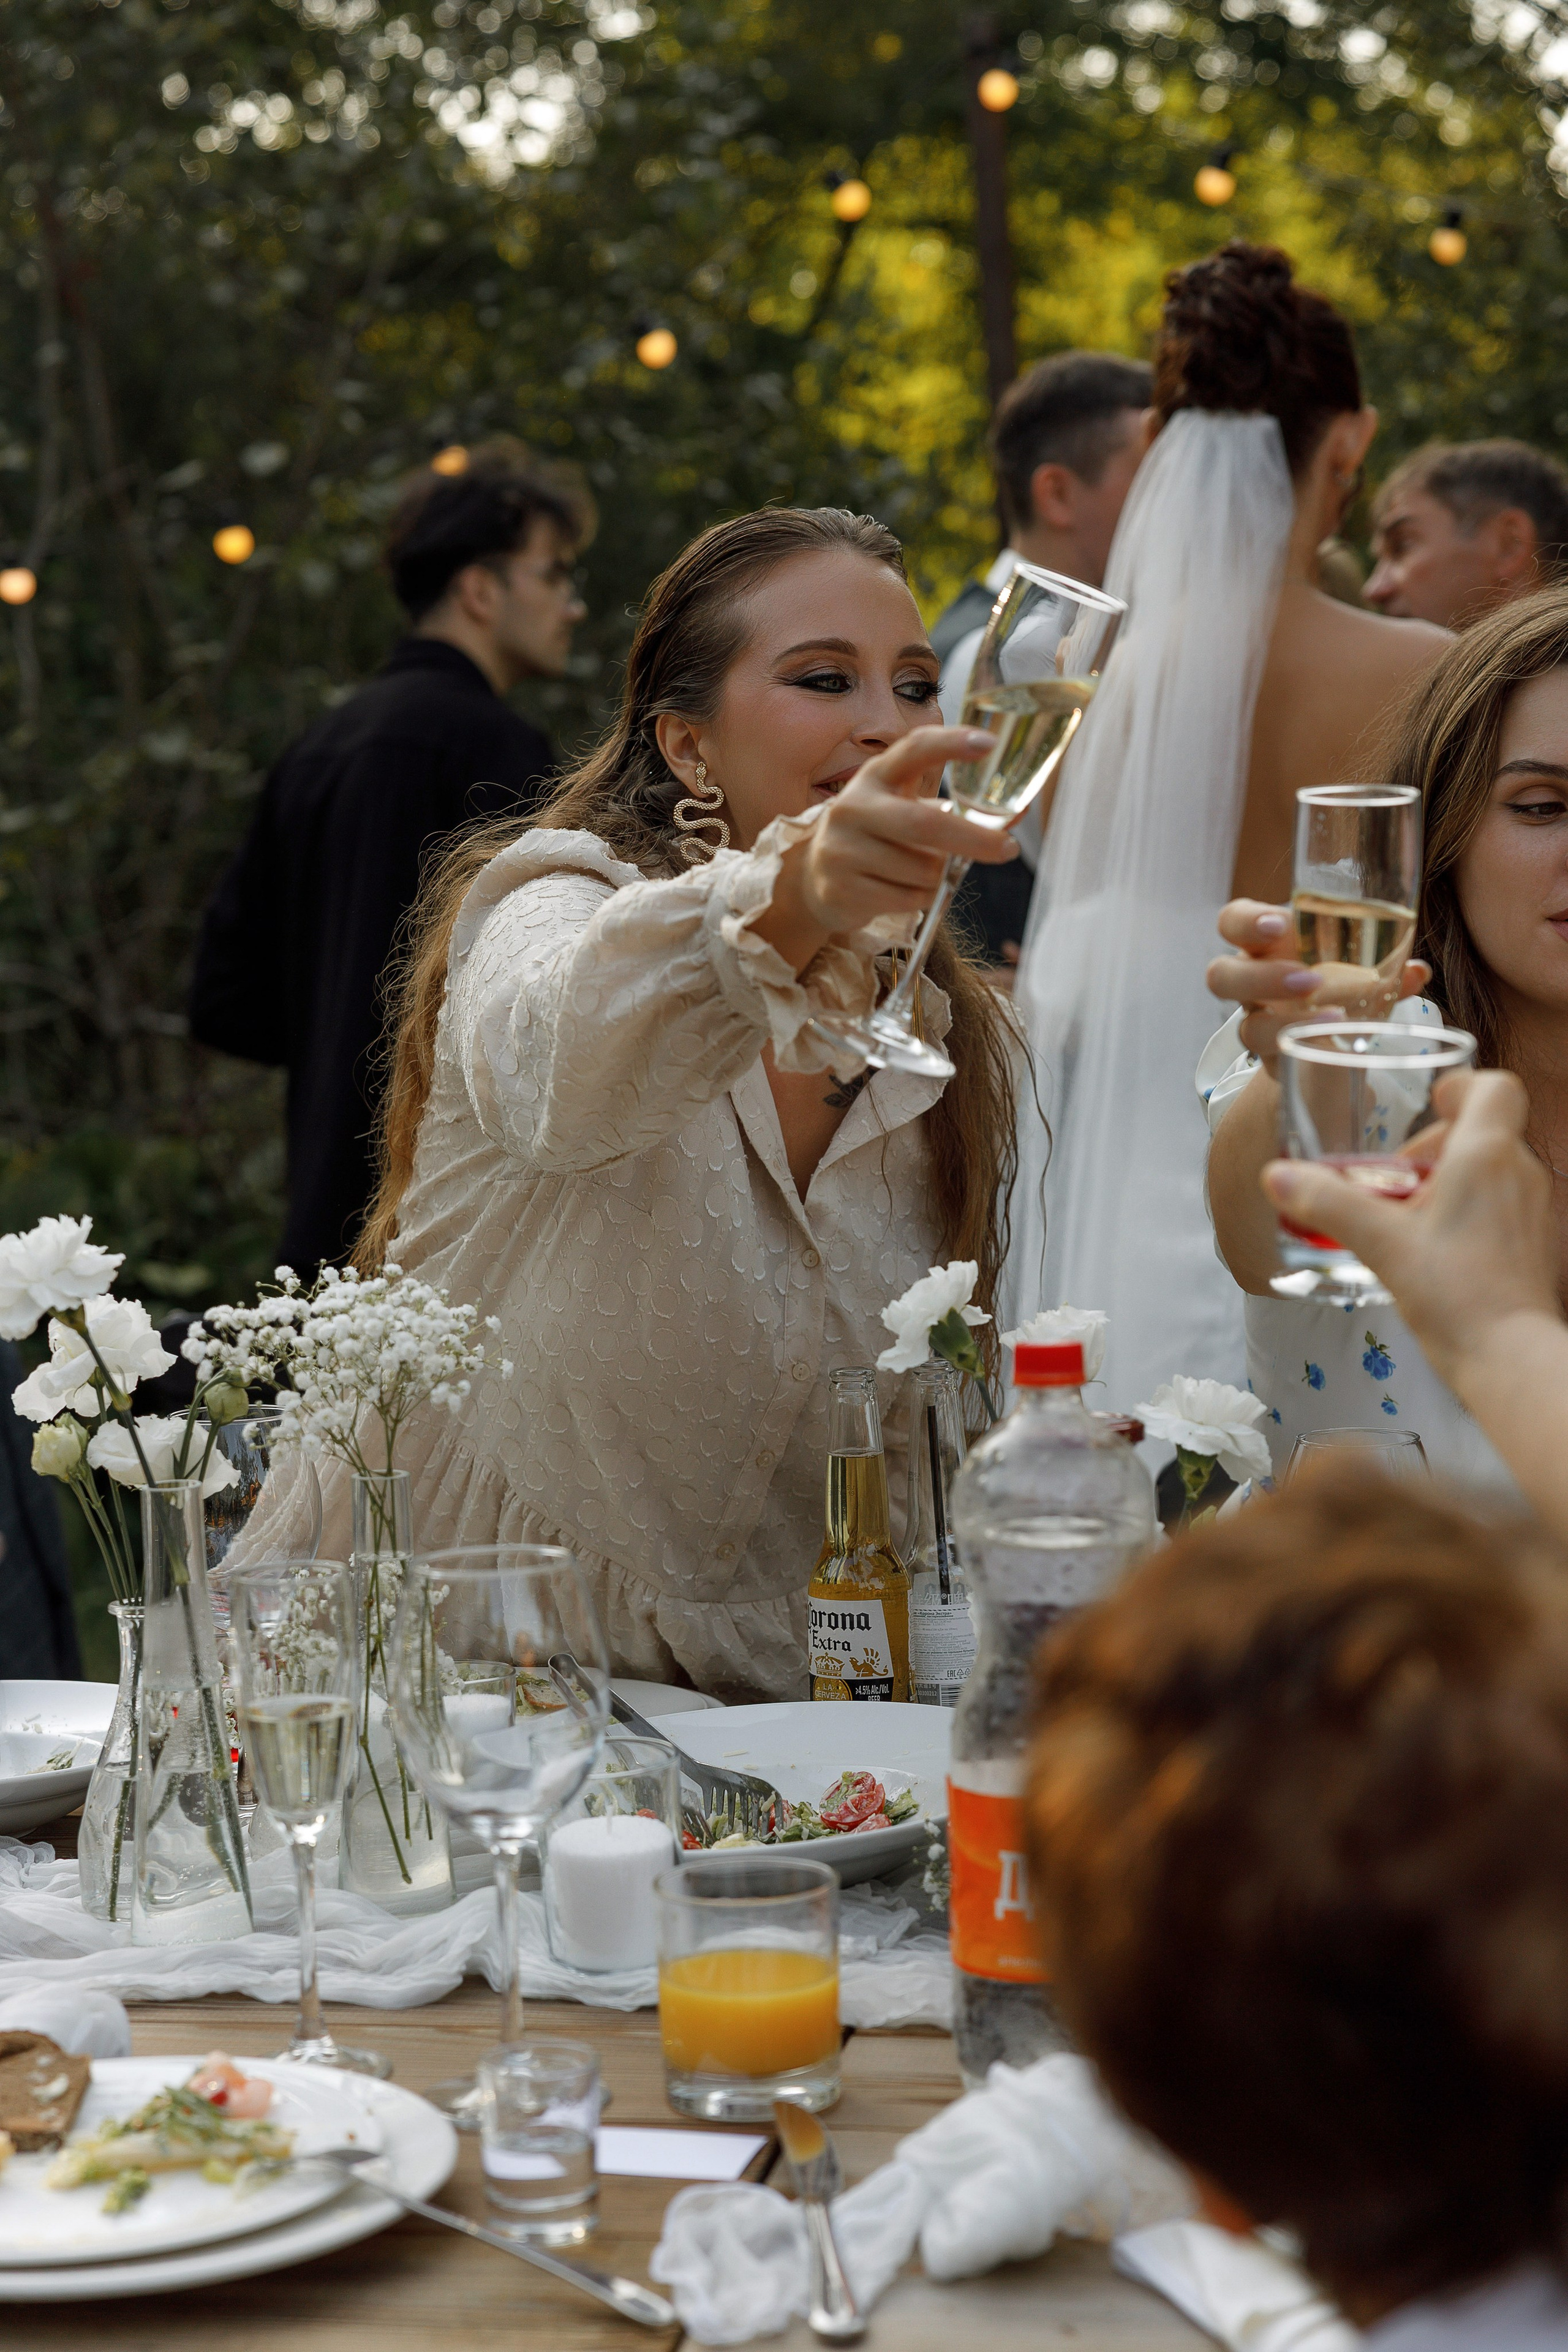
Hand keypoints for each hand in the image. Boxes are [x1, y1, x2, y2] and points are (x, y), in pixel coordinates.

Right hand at [760, 726, 1017, 968]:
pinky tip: (901, 891)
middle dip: (974, 839)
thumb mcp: (901, 809)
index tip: (989, 744)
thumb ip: (949, 811)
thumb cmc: (875, 838)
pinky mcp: (840, 887)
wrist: (812, 875)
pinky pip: (907, 899)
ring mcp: (842, 848)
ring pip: (922, 870)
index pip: (914, 749)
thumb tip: (1016, 817)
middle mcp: (854, 807)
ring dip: (938, 878)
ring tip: (920, 874)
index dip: (951, 743)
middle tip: (1008, 849)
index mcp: (875, 777)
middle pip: (925, 824)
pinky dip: (920, 899)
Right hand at [1206, 900, 1427, 1078]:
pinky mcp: (1276, 1063)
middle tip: (1307, 981)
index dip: (1246, 922)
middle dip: (1259, 977)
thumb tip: (1416, 971)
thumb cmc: (1336, 986)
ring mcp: (1259, 1027)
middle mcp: (1251, 987)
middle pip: (1221, 976)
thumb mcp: (1356, 966)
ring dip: (1285, 1023)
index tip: (1280, 924)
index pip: (1233, 923)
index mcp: (1263, 947)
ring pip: (1246, 1029)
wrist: (1325, 1044)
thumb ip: (1383, 966)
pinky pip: (1282, 1062)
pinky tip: (1348, 1050)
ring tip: (1334, 1019)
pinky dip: (1319, 1053)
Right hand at [1261, 1070, 1558, 1383]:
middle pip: (1483, 1132)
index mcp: (1486, 1155)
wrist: (1509, 1358)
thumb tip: (1278, 1176)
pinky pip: (1502, 1208)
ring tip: (1408, 1219)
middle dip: (1436, 1147)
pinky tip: (1435, 1251)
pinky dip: (1469, 1213)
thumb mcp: (1379, 1244)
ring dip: (1450, 1182)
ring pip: (1493, 1171)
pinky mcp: (1536, 1246)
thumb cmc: (1457, 1296)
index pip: (1494, 1087)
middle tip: (1396, 1181)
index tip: (1431, 1101)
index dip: (1462, 1086)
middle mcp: (1520, 1174)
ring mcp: (1535, 1211)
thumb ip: (1327, 1203)